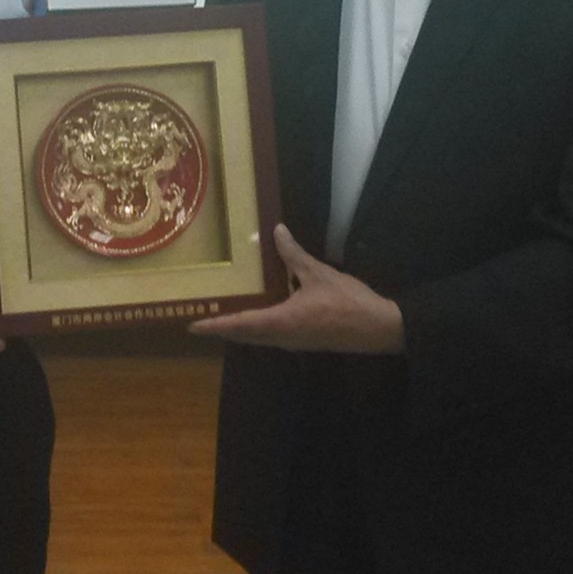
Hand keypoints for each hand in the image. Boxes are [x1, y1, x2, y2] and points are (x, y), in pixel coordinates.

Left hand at [190, 226, 404, 353]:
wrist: (378, 328)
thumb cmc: (347, 302)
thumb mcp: (318, 273)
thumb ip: (294, 254)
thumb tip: (277, 231)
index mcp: (281, 321)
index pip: (240, 324)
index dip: (215, 326)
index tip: (193, 326)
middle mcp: (282, 337)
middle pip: (245, 335)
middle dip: (224, 329)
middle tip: (204, 320)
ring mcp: (294, 342)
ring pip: (259, 338)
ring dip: (241, 330)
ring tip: (224, 317)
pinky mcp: (305, 342)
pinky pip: (273, 337)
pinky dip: (258, 329)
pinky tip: (260, 315)